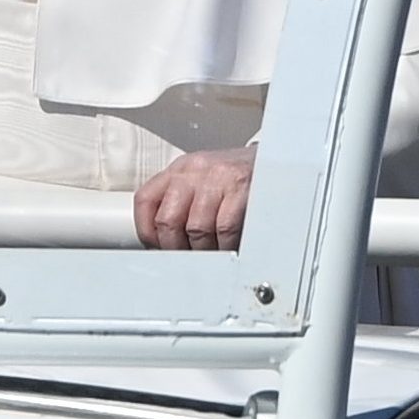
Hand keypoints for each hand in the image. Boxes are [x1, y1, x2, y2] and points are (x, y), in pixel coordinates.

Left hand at [133, 147, 252, 251]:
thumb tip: (163, 245)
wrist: (274, 160)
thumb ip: (180, 205)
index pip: (144, 201)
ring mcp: (216, 177)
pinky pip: (224, 229)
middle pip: (167, 220)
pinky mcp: (240, 187)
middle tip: (188, 258)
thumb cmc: (236, 178)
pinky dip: (225, 245)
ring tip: (212, 253)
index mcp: (178, 170)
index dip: (147, 233)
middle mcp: (193, 170)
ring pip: (195, 229)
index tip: (158, 249)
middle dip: (176, 248)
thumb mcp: (201, 182)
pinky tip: (229, 246)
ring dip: (203, 251)